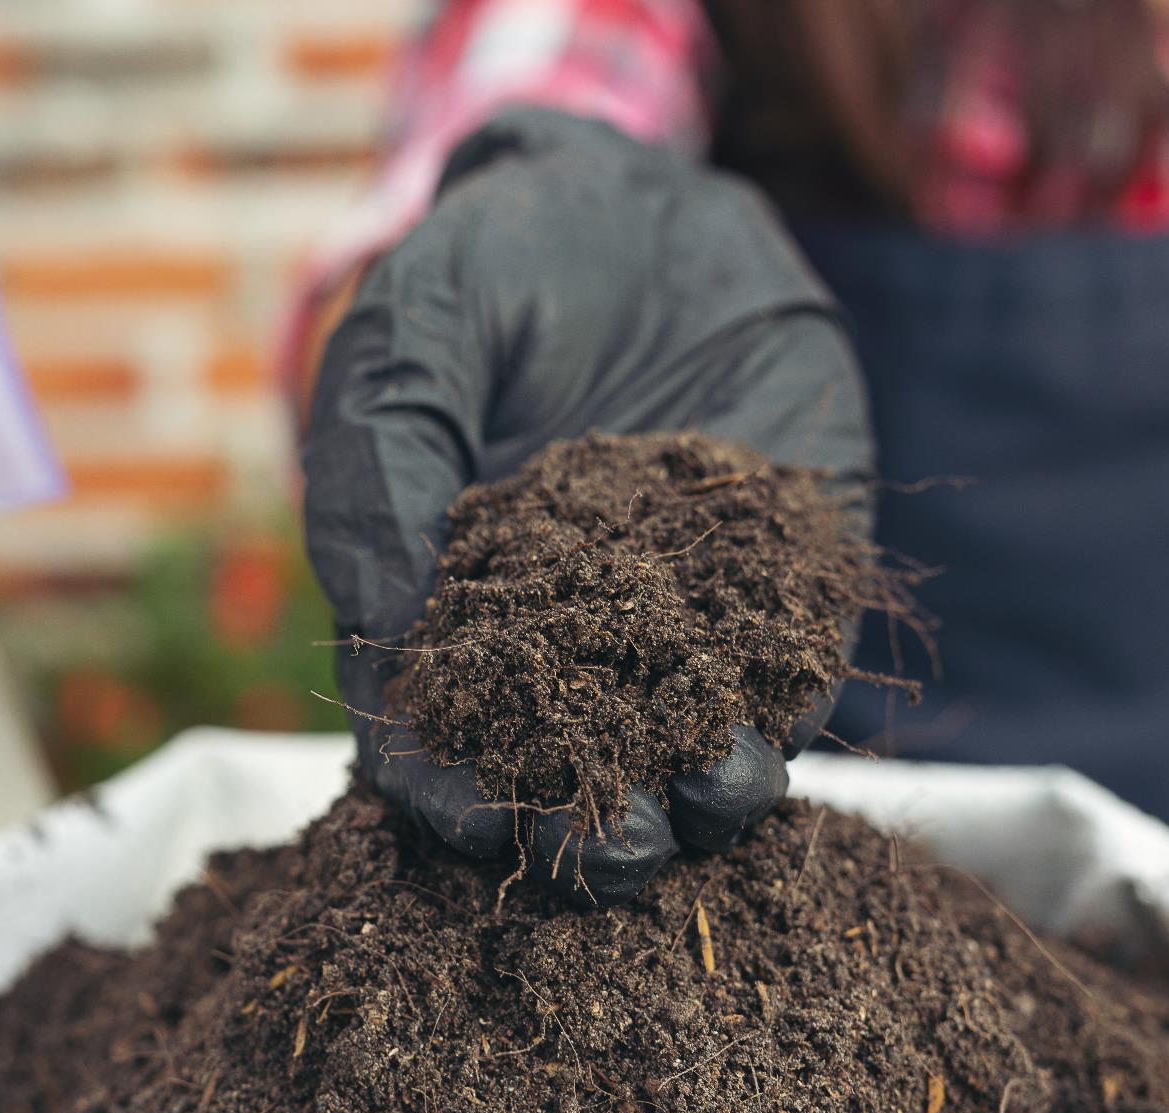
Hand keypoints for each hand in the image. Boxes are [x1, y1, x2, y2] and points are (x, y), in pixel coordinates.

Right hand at [302, 109, 870, 905]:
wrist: (638, 203)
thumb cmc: (489, 275)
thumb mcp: (403, 348)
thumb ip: (375, 481)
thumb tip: (383, 639)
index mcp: (449, 615)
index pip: (438, 740)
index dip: (445, 793)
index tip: (467, 820)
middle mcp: (566, 642)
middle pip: (570, 775)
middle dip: (588, 831)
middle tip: (609, 853)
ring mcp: (681, 621)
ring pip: (688, 749)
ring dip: (700, 799)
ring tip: (705, 799)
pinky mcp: (784, 583)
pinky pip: (793, 669)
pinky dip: (785, 712)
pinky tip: (768, 729)